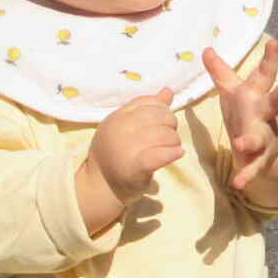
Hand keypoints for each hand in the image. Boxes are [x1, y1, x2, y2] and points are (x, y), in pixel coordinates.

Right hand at [88, 88, 182, 203]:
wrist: (101, 186)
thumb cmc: (115, 154)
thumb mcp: (125, 126)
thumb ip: (146, 108)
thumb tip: (168, 90)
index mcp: (117, 116)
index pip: (148, 102)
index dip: (162, 110)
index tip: (161, 123)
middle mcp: (120, 129)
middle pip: (160, 116)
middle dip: (171, 125)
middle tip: (167, 138)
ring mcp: (126, 148)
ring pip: (165, 134)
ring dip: (174, 142)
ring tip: (170, 149)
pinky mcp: (135, 167)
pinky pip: (161, 154)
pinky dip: (173, 153)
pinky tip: (177, 154)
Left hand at [204, 39, 277, 192]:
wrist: (265, 147)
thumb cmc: (247, 112)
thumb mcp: (233, 91)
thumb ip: (220, 71)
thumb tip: (205, 49)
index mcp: (257, 95)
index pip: (265, 74)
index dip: (269, 58)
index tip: (273, 42)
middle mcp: (265, 114)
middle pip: (276, 101)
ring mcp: (264, 137)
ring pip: (261, 138)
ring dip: (252, 141)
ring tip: (242, 144)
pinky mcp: (259, 159)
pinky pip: (253, 167)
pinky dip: (246, 175)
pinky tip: (238, 184)